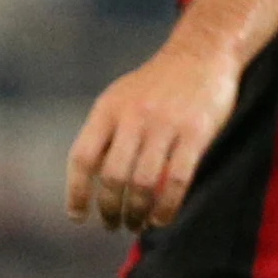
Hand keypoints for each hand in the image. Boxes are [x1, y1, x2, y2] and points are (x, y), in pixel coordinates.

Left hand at [66, 37, 239, 232]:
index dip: (76, 192)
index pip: (82, 158)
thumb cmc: (155, 85)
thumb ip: (103, 134)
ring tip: (136, 224)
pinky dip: (166, 207)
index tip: (78, 217)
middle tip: (113, 224)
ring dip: (137, 212)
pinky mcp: (196, 133)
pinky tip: (161, 219)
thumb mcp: (118, 99)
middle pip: (113, 176)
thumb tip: (86, 181)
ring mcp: (166, 124)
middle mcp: (133, 117)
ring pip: (144, 183)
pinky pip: (177, 180)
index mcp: (107, 110)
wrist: (201, 53)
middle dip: (110, 208)